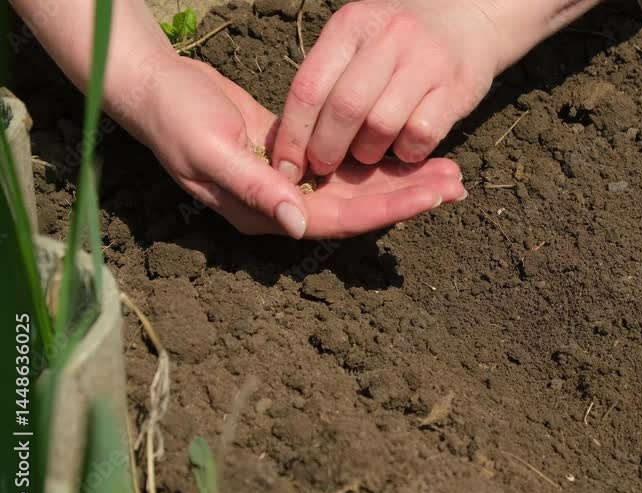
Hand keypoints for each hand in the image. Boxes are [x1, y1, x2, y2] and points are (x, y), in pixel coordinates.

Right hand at [137, 56, 465, 237]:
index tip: (431, 196)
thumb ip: (255, 189)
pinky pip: (346, 166)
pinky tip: (410, 152)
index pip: (339, 220)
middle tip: (457, 183)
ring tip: (449, 171)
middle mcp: (286, 207)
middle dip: (408, 196)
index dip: (386, 209)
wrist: (155, 88)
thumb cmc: (176, 118)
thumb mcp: (210, 151)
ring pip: (357, 188)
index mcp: (266, 213)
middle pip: (358, 209)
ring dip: (401, 181)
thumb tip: (300, 226)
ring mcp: (292, 186)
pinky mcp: (297, 160)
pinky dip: (378, 160)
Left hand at [271, 0, 499, 179]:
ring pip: (382, 126)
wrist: (469, 21)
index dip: (292, 134)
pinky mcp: (456, 88)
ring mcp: (426, 61)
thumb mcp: (360, 41)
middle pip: (344, 108)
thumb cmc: (400, 44)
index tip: (284, 166)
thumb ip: (330, 79)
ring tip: (367, 153)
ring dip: (368, 152)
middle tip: (323, 168)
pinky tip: (404, 147)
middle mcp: (388, 37)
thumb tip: (292, 142)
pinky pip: (420, 135)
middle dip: (327, 149)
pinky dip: (407, 152)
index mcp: (352, 25)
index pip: (309, 86)